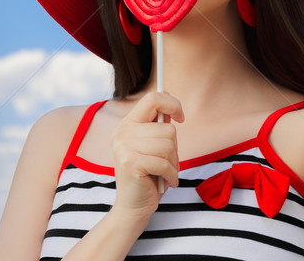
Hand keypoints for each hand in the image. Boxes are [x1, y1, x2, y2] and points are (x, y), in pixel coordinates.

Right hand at [111, 91, 184, 222]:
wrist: (133, 206)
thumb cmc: (149, 174)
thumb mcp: (155, 145)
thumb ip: (159, 123)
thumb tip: (168, 97)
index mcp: (127, 123)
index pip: (152, 99)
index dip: (172, 104)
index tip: (181, 118)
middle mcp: (122, 132)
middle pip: (167, 128)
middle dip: (175, 149)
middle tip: (167, 163)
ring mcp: (124, 146)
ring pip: (168, 145)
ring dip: (174, 163)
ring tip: (166, 172)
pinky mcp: (131, 162)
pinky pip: (164, 162)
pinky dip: (171, 175)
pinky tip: (167, 181)